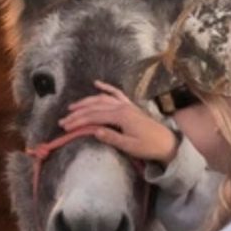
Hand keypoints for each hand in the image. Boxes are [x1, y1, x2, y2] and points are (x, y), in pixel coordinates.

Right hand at [60, 80, 178, 163]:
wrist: (167, 144)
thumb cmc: (149, 147)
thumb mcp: (129, 146)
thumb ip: (112, 138)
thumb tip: (94, 131)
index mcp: (121, 116)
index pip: (94, 117)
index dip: (78, 122)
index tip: (66, 127)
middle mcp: (122, 107)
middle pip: (95, 108)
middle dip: (77, 114)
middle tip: (63, 121)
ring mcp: (126, 105)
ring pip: (102, 99)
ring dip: (86, 102)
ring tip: (72, 108)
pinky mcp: (130, 106)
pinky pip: (116, 93)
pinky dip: (106, 88)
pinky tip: (96, 84)